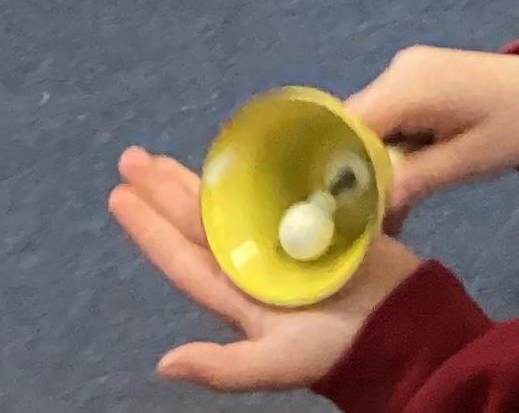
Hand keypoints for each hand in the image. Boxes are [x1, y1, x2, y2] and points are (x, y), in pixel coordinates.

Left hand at [108, 144, 417, 391]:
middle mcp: (251, 263)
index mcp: (236, 294)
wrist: (400, 326)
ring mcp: (283, 240)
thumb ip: (223, 367)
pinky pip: (278, 189)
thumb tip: (164, 364)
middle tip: (131, 157)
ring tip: (162, 157)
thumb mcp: (276, 364)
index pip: (181, 256)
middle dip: (163, 189)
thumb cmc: (336, 349)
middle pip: (198, 220)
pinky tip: (242, 152)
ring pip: (230, 202)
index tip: (118, 195)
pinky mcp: (317, 220)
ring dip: (198, 178)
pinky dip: (257, 170)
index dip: (149, 229)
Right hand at [340, 45, 518, 218]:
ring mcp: (406, 72)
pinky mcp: (416, 80)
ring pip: (369, 126)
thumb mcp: (467, 161)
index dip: (333, 167)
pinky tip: (403, 185)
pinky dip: (391, 151)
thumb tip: (366, 210)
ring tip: (387, 214)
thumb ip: (414, 180)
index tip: (330, 210)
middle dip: (353, 173)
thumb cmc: (517, 125)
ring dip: (375, 167)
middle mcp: (398, 71)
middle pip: (353, 127)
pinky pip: (388, 118)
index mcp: (409, 85)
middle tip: (359, 222)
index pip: (347, 125)